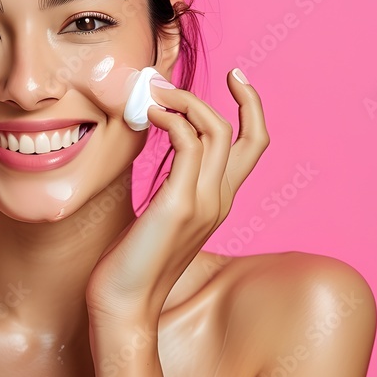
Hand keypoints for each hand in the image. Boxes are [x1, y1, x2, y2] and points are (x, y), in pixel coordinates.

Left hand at [85, 68, 268, 323]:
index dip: (251, 110)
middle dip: (242, 97)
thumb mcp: (159, 215)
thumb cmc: (133, 262)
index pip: (252, 148)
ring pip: (215, 132)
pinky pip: (187, 144)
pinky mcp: (178, 205)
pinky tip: (147, 114)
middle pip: (250, 136)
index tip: (236, 80)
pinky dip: (170, 118)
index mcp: (218, 202)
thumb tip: (155, 139)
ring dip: (185, 101)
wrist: (124, 305)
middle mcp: (219, 200)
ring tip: (155, 93)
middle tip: (218, 71)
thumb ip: (169, 182)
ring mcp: (203, 203)